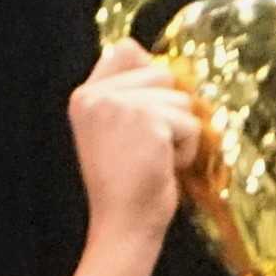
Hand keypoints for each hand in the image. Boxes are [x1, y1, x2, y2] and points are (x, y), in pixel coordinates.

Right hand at [71, 44, 203, 243]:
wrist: (122, 226)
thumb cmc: (125, 185)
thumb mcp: (115, 130)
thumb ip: (128, 93)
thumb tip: (161, 62)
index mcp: (84, 96)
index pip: (126, 49)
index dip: (148, 75)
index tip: (145, 115)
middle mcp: (96, 96)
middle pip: (161, 72)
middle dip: (168, 111)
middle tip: (147, 148)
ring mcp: (120, 106)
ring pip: (180, 98)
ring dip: (179, 133)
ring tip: (154, 160)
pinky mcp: (148, 122)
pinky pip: (191, 124)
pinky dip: (188, 150)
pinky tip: (164, 168)